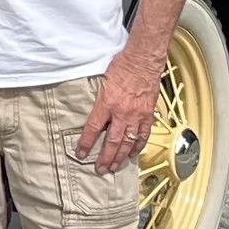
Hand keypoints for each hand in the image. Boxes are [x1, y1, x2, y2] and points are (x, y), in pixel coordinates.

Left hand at [78, 46, 163, 172]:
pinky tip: (133, 153)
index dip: (86, 143)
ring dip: (121, 156)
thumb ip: (99, 99)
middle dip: (105, 157)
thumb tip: (94, 112)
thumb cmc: (123, 65)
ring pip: (128, 141)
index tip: (81, 154)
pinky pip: (143, 134)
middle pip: (112, 141)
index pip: (93, 129)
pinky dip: (138, 146)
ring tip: (115, 166)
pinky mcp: (148, 113)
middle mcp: (122, 112)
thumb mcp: (102, 81)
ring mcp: (137, 114)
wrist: (144, 59)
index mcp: (107, 103)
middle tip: (100, 169)